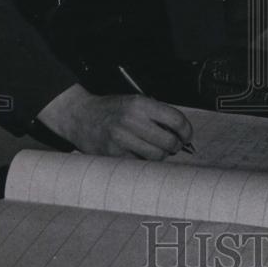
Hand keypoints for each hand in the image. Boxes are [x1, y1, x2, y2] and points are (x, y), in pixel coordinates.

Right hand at [37, 84, 191, 158]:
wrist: (80, 116)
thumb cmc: (111, 110)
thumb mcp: (134, 102)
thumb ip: (157, 114)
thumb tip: (181, 133)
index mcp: (140, 104)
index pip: (176, 120)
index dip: (186, 131)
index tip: (187, 136)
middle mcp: (131, 120)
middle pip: (169, 142)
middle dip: (176, 146)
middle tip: (174, 146)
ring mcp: (121, 139)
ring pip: (157, 156)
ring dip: (161, 156)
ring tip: (156, 150)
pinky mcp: (113, 155)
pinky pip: (140, 164)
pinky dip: (144, 162)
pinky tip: (140, 154)